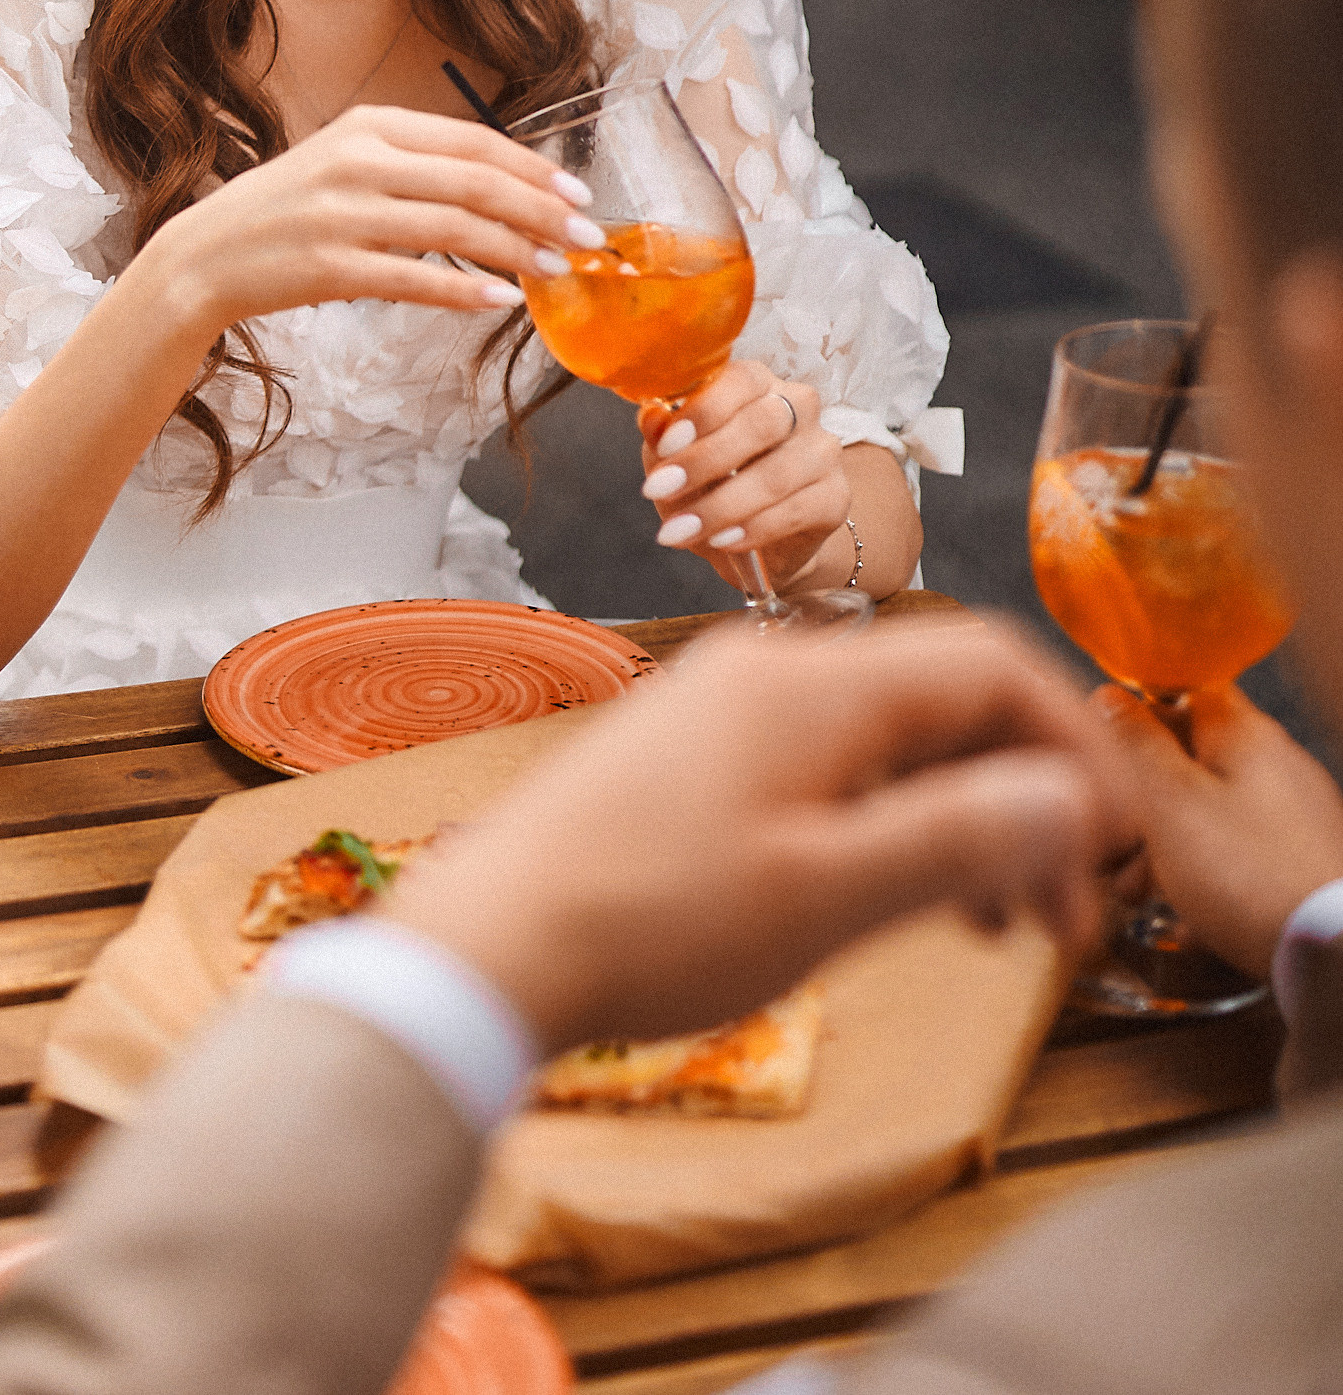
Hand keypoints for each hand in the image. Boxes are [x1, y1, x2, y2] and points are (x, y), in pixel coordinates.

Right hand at [149, 105, 590, 341]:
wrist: (206, 253)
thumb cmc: (286, 209)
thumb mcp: (346, 161)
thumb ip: (414, 164)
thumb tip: (502, 185)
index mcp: (370, 125)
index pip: (474, 141)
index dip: (534, 167)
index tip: (576, 191)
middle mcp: (359, 161)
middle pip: (476, 183)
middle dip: (542, 209)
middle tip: (587, 235)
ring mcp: (344, 214)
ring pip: (455, 230)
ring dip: (516, 251)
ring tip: (556, 268)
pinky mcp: (331, 267)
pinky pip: (416, 280)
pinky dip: (464, 292)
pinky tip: (499, 300)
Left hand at [387, 618, 1132, 1057]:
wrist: (491, 942)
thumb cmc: (655, 923)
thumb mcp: (827, 897)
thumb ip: (955, 837)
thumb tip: (1069, 796)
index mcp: (813, 683)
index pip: (988, 665)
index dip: (1072, 744)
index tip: (1116, 842)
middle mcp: (771, 669)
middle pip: (940, 701)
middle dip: (1020, 797)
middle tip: (1063, 918)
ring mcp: (724, 707)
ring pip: (884, 738)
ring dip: (956, 818)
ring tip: (996, 929)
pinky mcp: (691, 754)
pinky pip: (825, 763)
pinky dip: (885, 822)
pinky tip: (894, 900)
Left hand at [639, 361, 851, 592]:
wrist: (757, 542)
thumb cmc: (713, 484)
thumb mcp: (675, 459)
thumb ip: (662, 435)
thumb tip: (651, 417)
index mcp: (758, 383)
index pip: (741, 379)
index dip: (703, 411)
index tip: (665, 447)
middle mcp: (799, 407)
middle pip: (762, 424)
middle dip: (705, 460)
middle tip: (661, 490)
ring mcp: (823, 450)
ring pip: (776, 473)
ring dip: (722, 505)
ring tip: (683, 529)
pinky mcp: (836, 496)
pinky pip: (797, 509)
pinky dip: (754, 528)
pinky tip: (724, 541)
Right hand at [1096, 682, 1342, 978]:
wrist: (1332, 954)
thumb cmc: (1249, 876)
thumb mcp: (1169, 801)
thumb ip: (1137, 744)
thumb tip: (1112, 700)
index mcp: (1247, 734)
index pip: (1182, 691)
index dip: (1136, 716)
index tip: (1105, 750)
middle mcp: (1278, 765)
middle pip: (1192, 761)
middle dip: (1144, 802)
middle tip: (1114, 846)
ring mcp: (1297, 818)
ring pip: (1213, 815)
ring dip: (1167, 848)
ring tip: (1140, 895)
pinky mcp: (1306, 866)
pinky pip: (1243, 859)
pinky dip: (1208, 881)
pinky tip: (1189, 920)